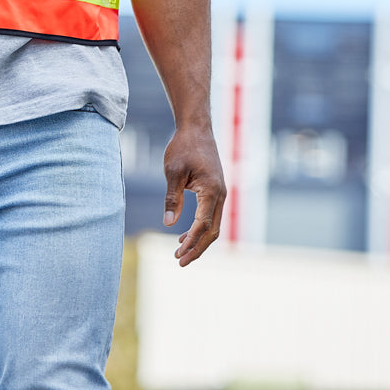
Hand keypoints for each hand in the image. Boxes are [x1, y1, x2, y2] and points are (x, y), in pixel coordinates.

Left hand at [162, 124, 225, 266]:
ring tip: (179, 252)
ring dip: (198, 240)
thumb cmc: (183, 147)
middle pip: (212, 231)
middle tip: (179, 261)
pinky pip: (211, 215)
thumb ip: (172, 198)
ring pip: (213, 225)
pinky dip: (199, 228)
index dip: (191, 242)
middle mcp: (221, 194)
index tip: (177, 253)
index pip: (203, 225)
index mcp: (212, 191)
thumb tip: (168, 224)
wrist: (196, 128)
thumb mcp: (173, 171)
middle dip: (197, 248)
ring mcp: (220, 193)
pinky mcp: (215, 190)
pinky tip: (184, 234)